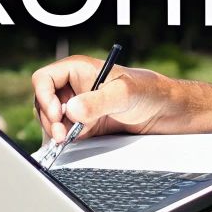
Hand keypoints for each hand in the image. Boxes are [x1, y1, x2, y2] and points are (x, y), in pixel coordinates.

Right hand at [31, 55, 181, 144]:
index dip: (44, 97)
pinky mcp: (84, 125)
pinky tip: (74, 142)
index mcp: (77, 69)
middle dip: (49, 119)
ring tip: (69, 139)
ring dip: (56, 131)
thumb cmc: (150, 92)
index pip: (44, 79)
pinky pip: (64, 132)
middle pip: (43, 102)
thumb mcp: (123, 94)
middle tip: (62, 135)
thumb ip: (97, 102)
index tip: (57, 115)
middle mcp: (74, 87)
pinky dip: (65, 139)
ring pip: (51, 119)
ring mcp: (78, 106)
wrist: (167, 112)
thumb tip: (70, 111)